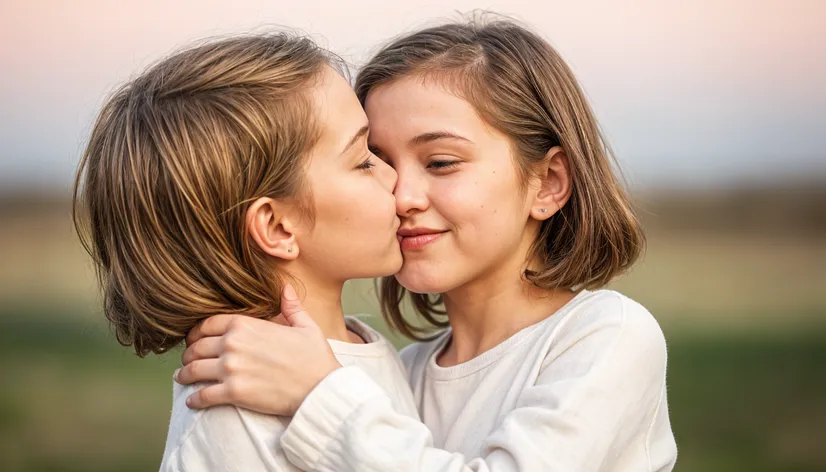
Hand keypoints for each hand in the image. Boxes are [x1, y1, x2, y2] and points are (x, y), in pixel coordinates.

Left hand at [175, 284, 341, 415]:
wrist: (321, 388)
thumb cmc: (315, 357)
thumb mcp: (306, 326)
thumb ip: (291, 306)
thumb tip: (285, 289)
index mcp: (245, 324)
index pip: (207, 324)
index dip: (196, 333)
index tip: (194, 340)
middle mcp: (233, 343)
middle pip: (196, 347)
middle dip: (188, 354)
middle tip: (187, 361)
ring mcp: (231, 368)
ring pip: (193, 370)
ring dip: (185, 375)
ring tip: (183, 379)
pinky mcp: (233, 392)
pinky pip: (202, 395)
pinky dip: (194, 399)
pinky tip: (192, 401)